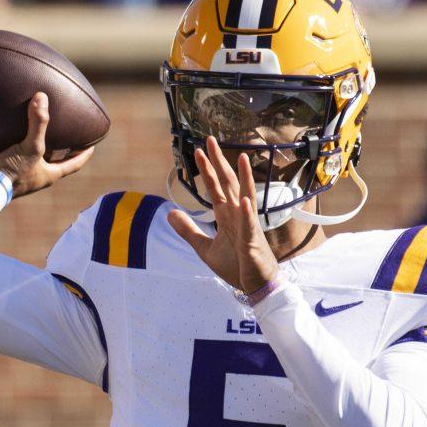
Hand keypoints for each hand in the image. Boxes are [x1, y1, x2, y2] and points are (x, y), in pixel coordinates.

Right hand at [0, 92, 93, 197]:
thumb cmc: (12, 172)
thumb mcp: (30, 147)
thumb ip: (38, 123)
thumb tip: (42, 97)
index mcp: (50, 174)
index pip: (75, 164)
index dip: (84, 154)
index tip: (92, 144)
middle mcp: (37, 175)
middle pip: (56, 160)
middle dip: (62, 148)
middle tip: (68, 132)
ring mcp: (21, 172)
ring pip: (35, 155)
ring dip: (38, 143)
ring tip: (40, 126)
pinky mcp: (5, 167)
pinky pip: (15, 151)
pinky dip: (16, 140)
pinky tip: (12, 127)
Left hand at [167, 136, 278, 293]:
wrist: (255, 286)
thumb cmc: (237, 265)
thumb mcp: (205, 248)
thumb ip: (188, 230)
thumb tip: (171, 212)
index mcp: (227, 216)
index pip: (215, 188)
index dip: (207, 170)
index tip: (198, 151)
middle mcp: (238, 215)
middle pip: (228, 184)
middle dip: (219, 163)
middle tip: (210, 140)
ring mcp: (247, 226)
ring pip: (244, 197)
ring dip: (243, 178)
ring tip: (241, 157)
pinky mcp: (252, 241)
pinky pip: (249, 224)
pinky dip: (246, 212)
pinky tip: (242, 199)